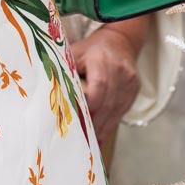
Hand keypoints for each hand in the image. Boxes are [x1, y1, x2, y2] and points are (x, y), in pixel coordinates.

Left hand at [70, 26, 142, 147]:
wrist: (121, 41)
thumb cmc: (91, 49)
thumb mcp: (75, 53)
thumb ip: (65, 71)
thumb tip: (49, 93)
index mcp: (101, 59)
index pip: (98, 87)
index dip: (89, 107)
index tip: (76, 123)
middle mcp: (119, 69)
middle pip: (108, 102)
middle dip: (95, 123)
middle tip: (80, 141)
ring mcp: (130, 79)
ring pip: (117, 109)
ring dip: (103, 127)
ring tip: (90, 144)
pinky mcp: (135, 87)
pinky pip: (123, 109)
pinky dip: (112, 123)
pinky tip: (101, 135)